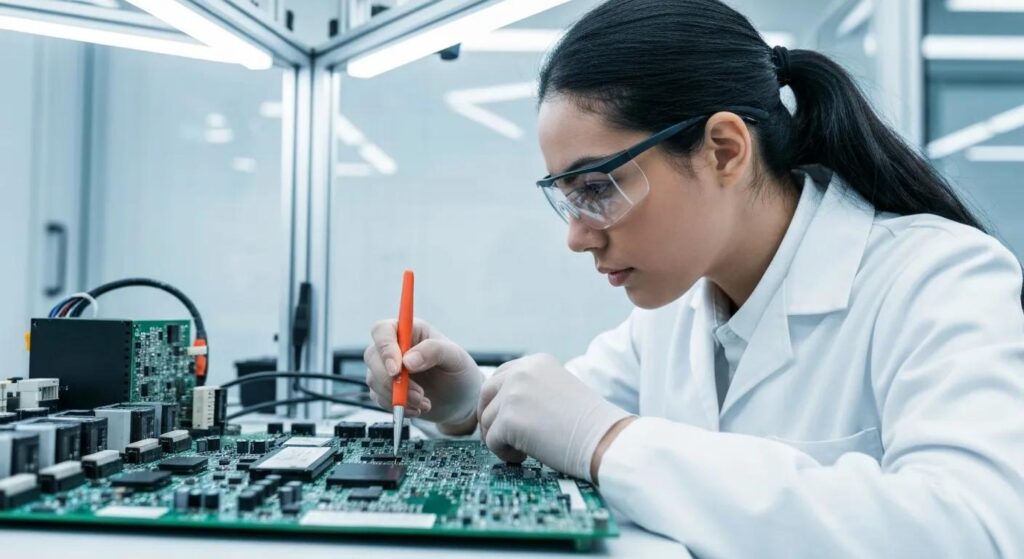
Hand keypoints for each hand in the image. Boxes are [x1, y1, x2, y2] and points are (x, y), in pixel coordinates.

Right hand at [364, 318, 481, 430]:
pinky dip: (398, 407)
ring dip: (398, 396)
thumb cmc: (460, 372)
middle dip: (391, 379)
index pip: (383, 330)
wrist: (461, 401)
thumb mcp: (455, 357)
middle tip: (417, 393)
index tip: (397, 369)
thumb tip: (407, 360)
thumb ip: (434, 351)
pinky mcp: (386, 390)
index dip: (385, 348)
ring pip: (374, 380)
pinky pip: (379, 398)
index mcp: (410, 331)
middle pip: (372, 356)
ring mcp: (388, 369)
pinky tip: (418, 408)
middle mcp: (395, 347)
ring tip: (424, 402)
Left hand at [477, 354, 631, 480]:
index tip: (504, 418)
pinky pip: (491, 441)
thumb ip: (531, 389)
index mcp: (536, 362)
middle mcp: (521, 372)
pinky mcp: (509, 419)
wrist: (604, 439)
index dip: (497, 401)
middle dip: (490, 418)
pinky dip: (505, 454)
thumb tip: (499, 405)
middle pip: (485, 395)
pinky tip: (526, 456)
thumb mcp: (558, 389)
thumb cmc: (587, 424)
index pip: (500, 376)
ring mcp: (513, 394)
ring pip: (487, 421)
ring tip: (526, 449)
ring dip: (501, 439)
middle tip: (503, 438)